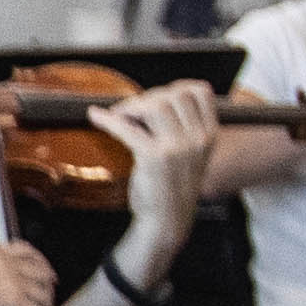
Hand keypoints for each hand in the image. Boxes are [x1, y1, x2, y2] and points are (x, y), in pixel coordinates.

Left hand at [88, 76, 223, 253]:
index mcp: (209, 135)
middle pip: (174, 95)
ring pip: (154, 105)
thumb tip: (150, 100)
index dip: (176, 86)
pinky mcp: (154, 157)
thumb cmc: (172, 185)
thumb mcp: (191, 153)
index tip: (157, 94)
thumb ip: (182, 127)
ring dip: (131, 106)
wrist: (167, 219)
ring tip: (118, 115)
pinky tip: (96, 117)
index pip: (201, 92)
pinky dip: (108, 120)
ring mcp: (178, 147)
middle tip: (131, 110)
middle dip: (148, 96)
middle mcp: (197, 139)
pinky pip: (127, 128)